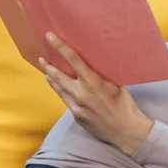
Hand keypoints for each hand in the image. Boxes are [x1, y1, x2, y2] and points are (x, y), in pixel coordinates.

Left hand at [39, 32, 153, 156]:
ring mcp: (76, 106)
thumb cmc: (125, 105)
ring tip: (46, 71)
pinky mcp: (76, 116)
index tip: (50, 37)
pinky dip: (60, 91)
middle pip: (58, 75)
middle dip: (48, 66)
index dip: (60, 46)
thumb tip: (92, 65)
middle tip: (42, 58)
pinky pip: (65, 100)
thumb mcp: (115, 84)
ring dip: (51, 79)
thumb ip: (101, 75)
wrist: (125, 130)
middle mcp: (81, 93)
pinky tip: (59, 88)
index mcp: (93, 82)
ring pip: (58, 89)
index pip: (72, 59)